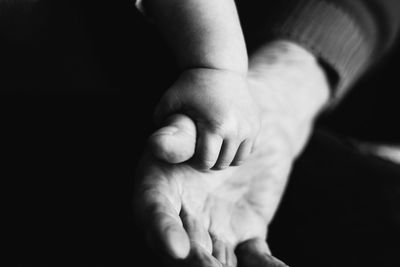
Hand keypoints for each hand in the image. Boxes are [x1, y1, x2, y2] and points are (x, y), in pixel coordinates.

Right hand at [133, 112, 293, 266]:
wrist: (252, 132)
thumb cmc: (214, 125)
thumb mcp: (194, 125)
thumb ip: (178, 136)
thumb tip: (159, 144)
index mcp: (163, 188)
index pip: (154, 212)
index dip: (161, 231)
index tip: (176, 247)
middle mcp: (185, 215)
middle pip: (184, 246)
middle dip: (195, 262)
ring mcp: (215, 229)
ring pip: (216, 259)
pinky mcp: (246, 235)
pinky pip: (255, 255)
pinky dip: (265, 266)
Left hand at [152, 68, 260, 169]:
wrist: (220, 67)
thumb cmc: (191, 85)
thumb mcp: (170, 100)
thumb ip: (160, 121)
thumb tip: (154, 143)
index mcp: (215, 126)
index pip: (206, 162)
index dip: (196, 161)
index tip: (191, 153)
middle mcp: (236, 129)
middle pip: (222, 163)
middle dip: (210, 161)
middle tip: (202, 151)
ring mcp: (249, 127)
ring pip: (238, 159)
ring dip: (225, 158)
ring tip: (214, 148)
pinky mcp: (256, 123)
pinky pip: (250, 148)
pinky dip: (239, 149)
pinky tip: (227, 141)